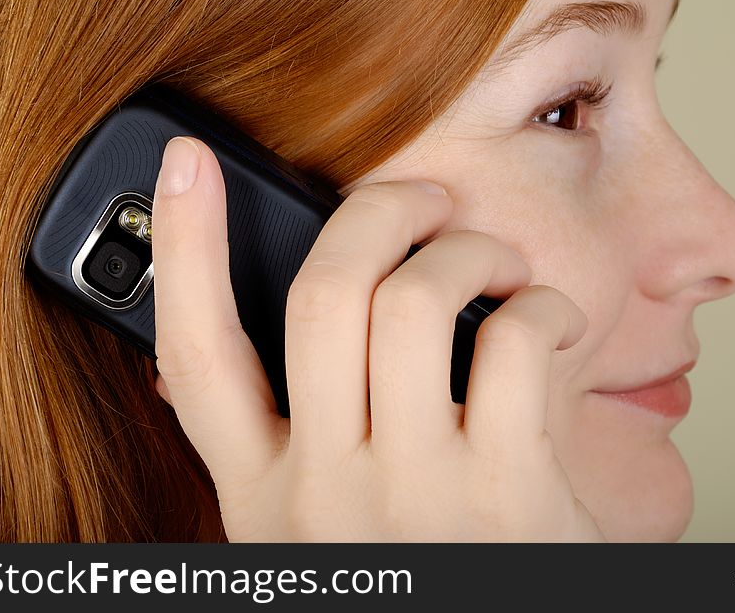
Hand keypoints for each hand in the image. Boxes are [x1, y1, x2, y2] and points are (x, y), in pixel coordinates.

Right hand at [151, 136, 603, 540]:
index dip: (183, 248)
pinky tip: (552, 324)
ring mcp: (413, 493)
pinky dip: (543, 306)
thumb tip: (256, 351)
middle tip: (424, 200)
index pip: (193, 356)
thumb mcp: (323, 533)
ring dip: (471, 251)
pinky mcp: (506, 494)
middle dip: (380, 212)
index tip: (189, 164)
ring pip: (416, 299)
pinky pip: (514, 341)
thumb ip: (292, 448)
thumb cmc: (416, 582)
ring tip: (500, 266)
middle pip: (324, 293)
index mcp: (264, 498)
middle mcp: (325, 492)